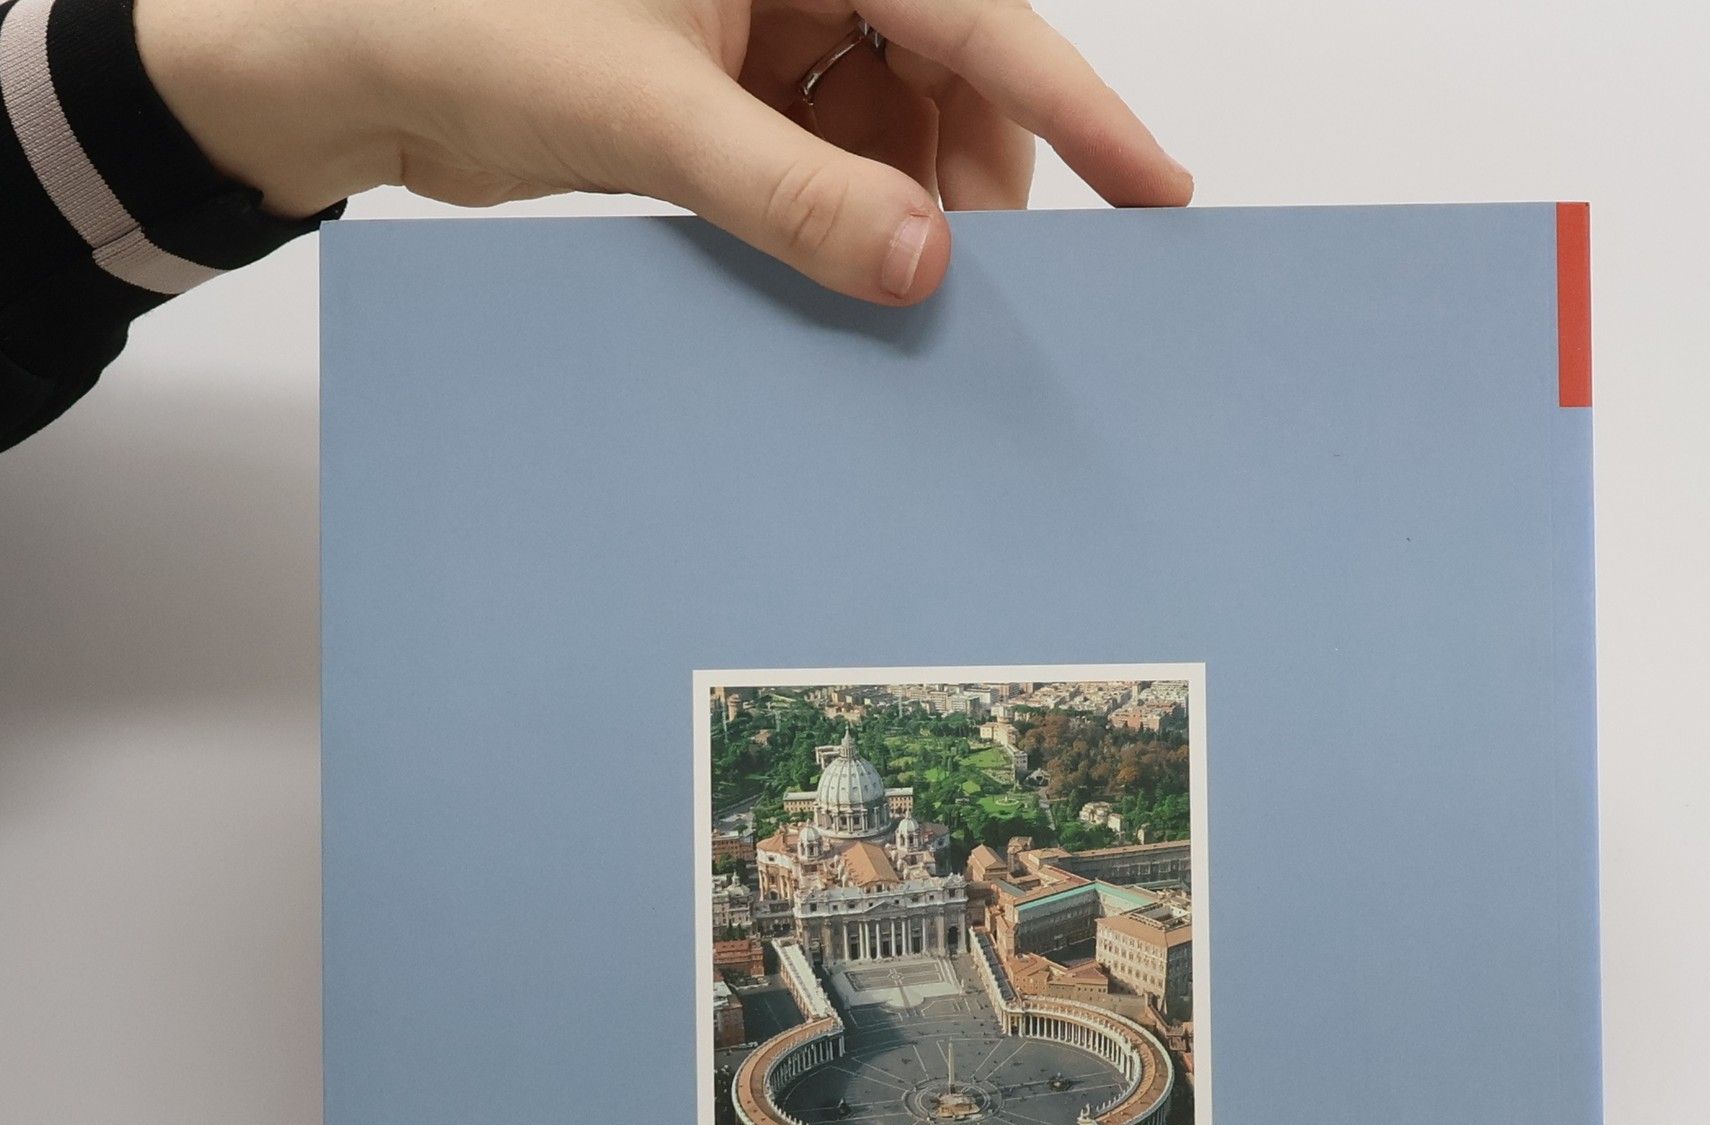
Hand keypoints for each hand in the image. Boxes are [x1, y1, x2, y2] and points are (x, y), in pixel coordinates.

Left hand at [136, 0, 1192, 303]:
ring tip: (907, 303)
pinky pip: (825, 165)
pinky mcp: (731, 94)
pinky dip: (842, 226)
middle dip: (971, 185)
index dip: (1073, 103)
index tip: (1154, 186)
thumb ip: (790, 194)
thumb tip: (921, 263)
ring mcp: (764, 33)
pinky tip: (842, 282)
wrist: (349, 64)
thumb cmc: (463, 24)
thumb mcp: (646, 115)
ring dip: (903, 219)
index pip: (971, 11)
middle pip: (945, 79)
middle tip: (994, 292)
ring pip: (891, 134)